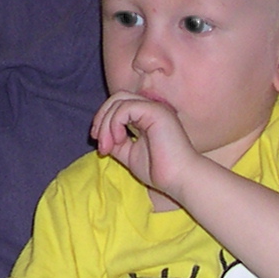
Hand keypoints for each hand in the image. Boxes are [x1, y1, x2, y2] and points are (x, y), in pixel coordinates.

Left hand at [91, 92, 206, 199]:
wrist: (179, 180)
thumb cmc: (159, 170)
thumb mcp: (129, 153)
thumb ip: (116, 141)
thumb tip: (101, 134)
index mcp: (147, 116)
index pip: (119, 105)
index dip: (104, 120)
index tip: (100, 143)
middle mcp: (152, 108)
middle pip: (117, 97)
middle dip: (102, 117)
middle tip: (100, 142)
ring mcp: (155, 107)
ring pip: (119, 100)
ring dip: (106, 123)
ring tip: (107, 147)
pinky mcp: (156, 111)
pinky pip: (126, 107)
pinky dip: (115, 122)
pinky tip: (118, 140)